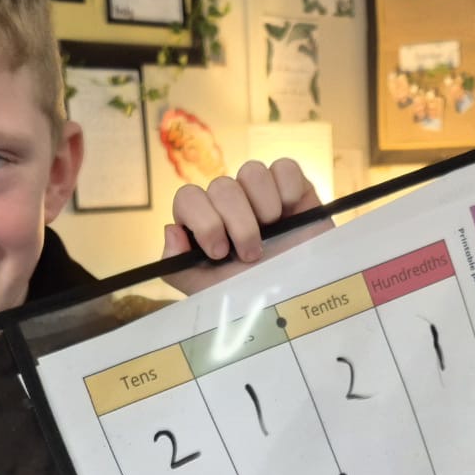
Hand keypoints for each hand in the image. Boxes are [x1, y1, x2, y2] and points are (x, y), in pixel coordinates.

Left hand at [161, 158, 325, 293]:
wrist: (302, 306)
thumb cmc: (254, 302)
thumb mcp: (208, 294)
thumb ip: (178, 267)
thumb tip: (172, 231)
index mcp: (206, 224)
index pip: (189, 198)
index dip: (202, 220)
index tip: (219, 251)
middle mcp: (231, 207)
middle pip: (221, 186)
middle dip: (237, 223)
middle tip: (252, 254)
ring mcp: (263, 196)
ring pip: (251, 171)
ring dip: (262, 205)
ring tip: (274, 234)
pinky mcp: (295, 190)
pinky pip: (285, 168)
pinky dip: (288, 189)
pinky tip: (292, 215)